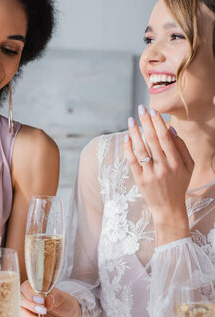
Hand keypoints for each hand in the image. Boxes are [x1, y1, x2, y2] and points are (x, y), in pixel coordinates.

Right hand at [20, 281, 80, 316]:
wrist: (67, 314)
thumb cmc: (63, 301)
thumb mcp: (61, 298)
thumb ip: (54, 297)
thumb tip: (48, 299)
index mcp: (34, 287)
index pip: (26, 288)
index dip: (31, 294)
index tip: (41, 300)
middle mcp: (27, 297)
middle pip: (21, 300)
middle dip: (31, 306)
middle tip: (43, 311)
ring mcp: (27, 309)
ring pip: (22, 313)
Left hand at [124, 106, 193, 241]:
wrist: (169, 208)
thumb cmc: (179, 184)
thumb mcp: (188, 166)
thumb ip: (182, 148)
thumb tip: (170, 129)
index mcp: (177, 162)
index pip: (165, 138)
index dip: (158, 123)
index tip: (153, 111)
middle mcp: (164, 167)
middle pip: (152, 140)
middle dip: (146, 122)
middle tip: (141, 109)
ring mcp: (151, 174)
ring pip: (141, 149)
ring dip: (135, 132)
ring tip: (131, 120)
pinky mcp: (140, 180)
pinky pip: (132, 162)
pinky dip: (128, 149)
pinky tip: (126, 138)